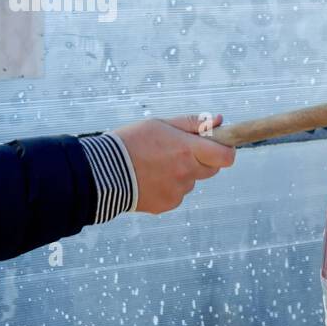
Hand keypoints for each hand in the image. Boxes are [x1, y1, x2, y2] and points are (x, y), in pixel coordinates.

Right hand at [113, 114, 236, 213]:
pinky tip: (149, 178)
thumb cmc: (129, 143)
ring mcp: (178, 191)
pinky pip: (177, 194)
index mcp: (188, 150)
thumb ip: (192, 123)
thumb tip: (218, 121)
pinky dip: (168, 187)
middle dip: (202, 160)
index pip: (226, 156)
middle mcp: (186, 172)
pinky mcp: (167, 204)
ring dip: (182, 173)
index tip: (217, 145)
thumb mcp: (161, 124)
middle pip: (211, 169)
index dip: (225, 150)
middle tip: (179, 152)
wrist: (100, 172)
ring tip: (155, 165)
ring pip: (191, 181)